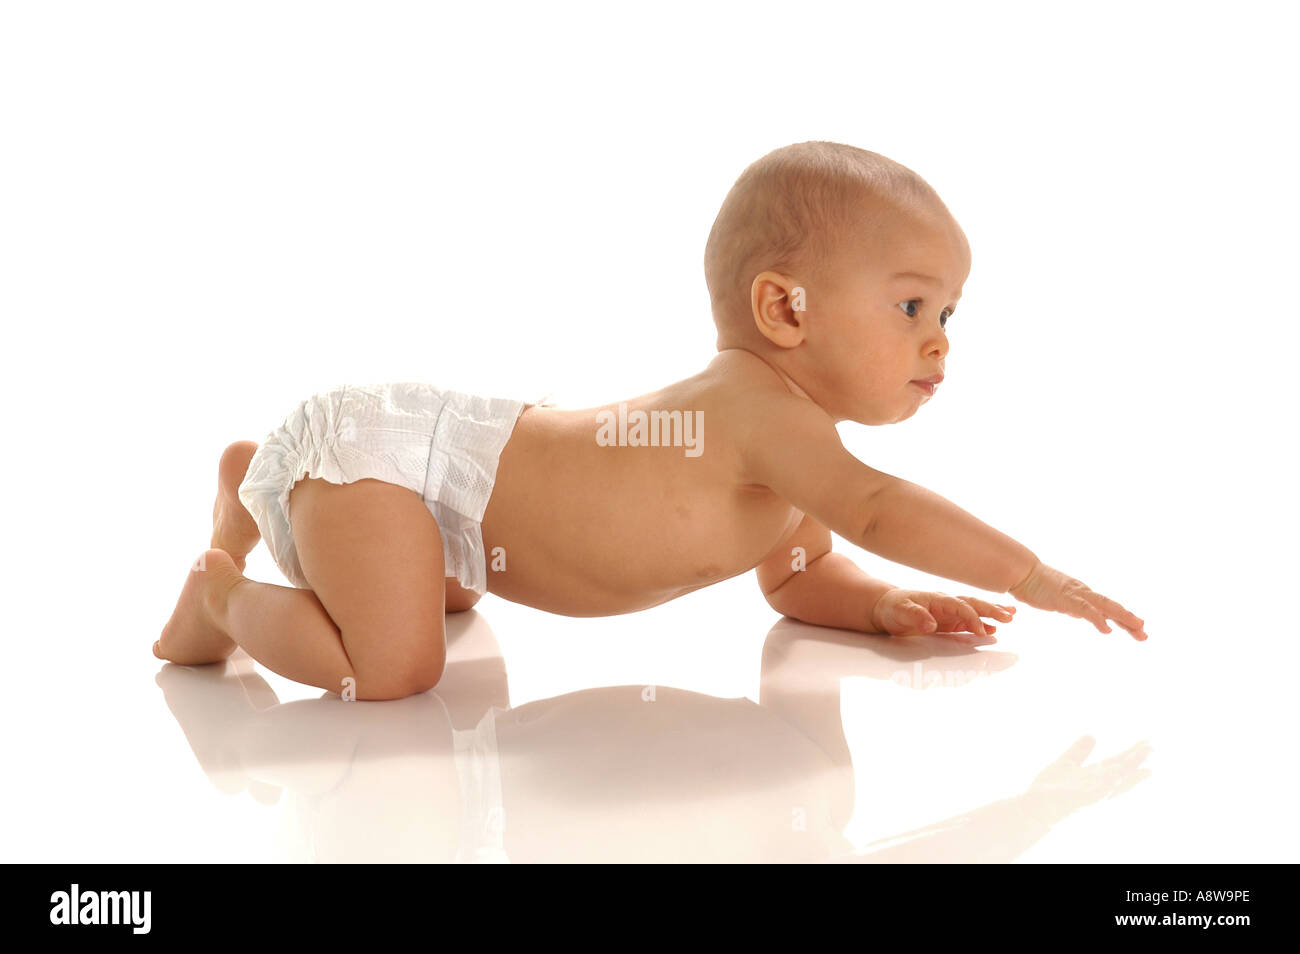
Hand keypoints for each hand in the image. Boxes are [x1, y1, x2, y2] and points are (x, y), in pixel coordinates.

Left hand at [870, 588, 1014, 642]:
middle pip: (973, 604)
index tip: (982, 631)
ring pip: (974, 610)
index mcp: (937, 599)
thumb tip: (930, 624)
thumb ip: (914, 616)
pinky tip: (994, 629)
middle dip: (991, 610)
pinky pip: (968, 621)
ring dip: (992, 613)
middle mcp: (946, 603)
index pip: (960, 606)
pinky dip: (982, 623)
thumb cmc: (892, 608)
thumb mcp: (899, 612)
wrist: (885, 608)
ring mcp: (948, 612)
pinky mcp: (948, 621)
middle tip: (1010, 617)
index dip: (972, 618)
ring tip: (1011, 616)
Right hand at [1009, 560, 1146, 640]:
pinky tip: (1107, 630)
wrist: (1021, 572)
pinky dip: (1097, 620)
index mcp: (1082, 595)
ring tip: (1138, 628)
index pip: (1107, 608)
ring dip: (1123, 617)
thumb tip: (1080, 612)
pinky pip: (1085, 610)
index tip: (1138, 628)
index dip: (1123, 618)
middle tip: (1145, 633)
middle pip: (1112, 607)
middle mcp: (1083, 593)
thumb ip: (1071, 605)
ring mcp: (1076, 594)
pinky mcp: (1066, 598)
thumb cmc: (1035, 586)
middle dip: (1129, 620)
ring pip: (1105, 606)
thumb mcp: (1058, 599)